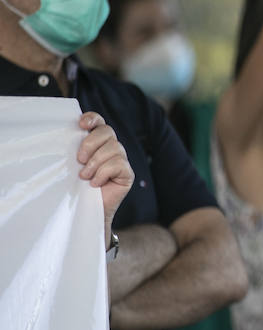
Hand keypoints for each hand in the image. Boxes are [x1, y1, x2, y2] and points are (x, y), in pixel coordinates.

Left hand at [76, 112, 133, 247]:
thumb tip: (68, 137)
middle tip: (79, 159)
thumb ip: (75, 151)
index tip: (81, 124)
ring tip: (85, 176)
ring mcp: (121, 160)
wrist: (86, 211)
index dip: (92, 118)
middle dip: (91, 143)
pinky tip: (96, 183)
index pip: (99, 122)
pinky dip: (103, 173)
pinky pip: (118, 164)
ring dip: (95, 162)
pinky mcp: (127, 173)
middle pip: (107, 131)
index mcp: (97, 142)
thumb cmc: (76, 188)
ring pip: (113, 147)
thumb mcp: (71, 166)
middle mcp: (111, 148)